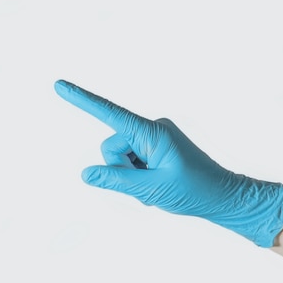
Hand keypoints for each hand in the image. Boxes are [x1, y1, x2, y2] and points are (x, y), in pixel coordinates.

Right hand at [54, 79, 282, 246]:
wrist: (222, 197)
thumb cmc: (194, 192)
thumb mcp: (150, 190)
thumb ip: (115, 180)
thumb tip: (86, 173)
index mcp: (152, 132)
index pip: (110, 113)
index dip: (82, 100)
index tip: (60, 86)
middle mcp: (151, 128)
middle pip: (111, 146)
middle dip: (120, 169)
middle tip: (147, 185)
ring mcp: (152, 137)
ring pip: (118, 156)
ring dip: (129, 175)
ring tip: (155, 186)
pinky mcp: (154, 146)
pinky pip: (130, 160)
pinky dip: (136, 175)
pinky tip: (156, 184)